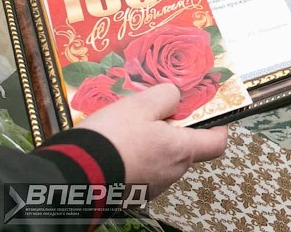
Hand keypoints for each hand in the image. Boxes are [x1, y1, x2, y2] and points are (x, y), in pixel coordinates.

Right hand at [77, 83, 227, 196]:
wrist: (73, 175)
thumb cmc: (113, 138)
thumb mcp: (141, 104)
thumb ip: (166, 96)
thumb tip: (175, 97)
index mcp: (182, 151)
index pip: (217, 143)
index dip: (217, 126)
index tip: (207, 113)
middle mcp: (172, 173)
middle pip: (185, 149)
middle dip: (174, 131)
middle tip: (153, 114)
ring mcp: (151, 187)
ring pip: (161, 159)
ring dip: (151, 144)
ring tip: (127, 128)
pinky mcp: (130, 194)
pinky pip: (141, 170)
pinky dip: (134, 157)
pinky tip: (115, 145)